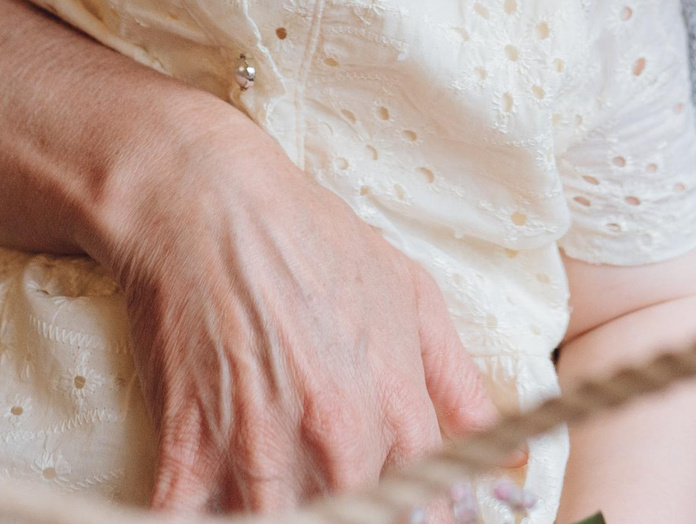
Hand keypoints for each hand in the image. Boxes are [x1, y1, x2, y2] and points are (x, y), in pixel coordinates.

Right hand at [101, 112, 501, 512]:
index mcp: (393, 403)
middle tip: (338, 501)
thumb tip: (507, 454)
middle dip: (351, 518)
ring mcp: (260, 444)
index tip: (406, 514)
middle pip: (357, 521)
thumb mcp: (409, 293)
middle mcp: (335, 434)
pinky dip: (203, 523)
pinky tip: (214, 511)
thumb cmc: (307, 237)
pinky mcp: (189, 447)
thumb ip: (458, 381)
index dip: (419, 521)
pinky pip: (193, 520)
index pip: (425, 506)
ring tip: (284, 501)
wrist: (209, 202)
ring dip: (283, 517)